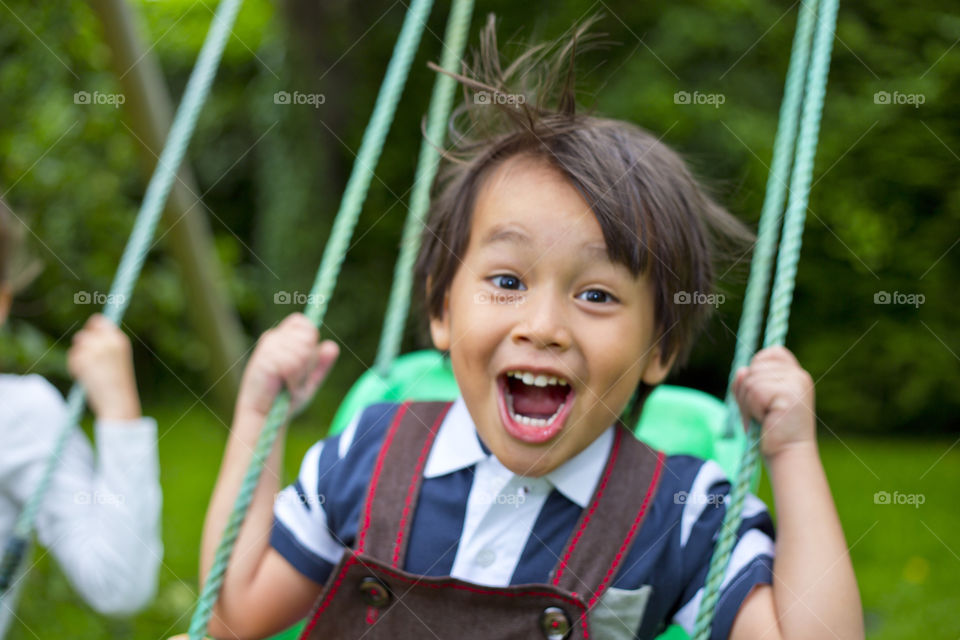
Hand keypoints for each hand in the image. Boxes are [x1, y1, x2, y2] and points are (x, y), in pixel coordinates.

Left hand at [67, 314, 141, 420]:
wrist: (117, 401)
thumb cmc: (119, 384)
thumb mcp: (118, 359)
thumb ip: (106, 345)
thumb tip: (88, 336)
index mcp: (119, 340)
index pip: (99, 322)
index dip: (92, 328)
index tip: (89, 337)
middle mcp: (107, 341)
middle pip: (85, 333)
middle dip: (83, 344)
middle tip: (87, 359)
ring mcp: (94, 349)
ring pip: (78, 344)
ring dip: (79, 356)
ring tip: (90, 371)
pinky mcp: (83, 359)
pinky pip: (73, 356)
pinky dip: (75, 366)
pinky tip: (86, 376)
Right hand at [237, 313, 338, 417]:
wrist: (266, 418)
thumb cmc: (285, 399)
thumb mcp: (309, 381)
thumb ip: (321, 365)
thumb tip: (332, 345)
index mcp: (281, 339)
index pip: (301, 322)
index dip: (310, 338)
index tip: (306, 361)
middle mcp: (272, 338)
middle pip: (308, 335)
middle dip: (309, 361)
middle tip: (296, 378)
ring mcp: (267, 348)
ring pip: (303, 350)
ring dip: (301, 373)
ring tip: (289, 383)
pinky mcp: (263, 360)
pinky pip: (292, 363)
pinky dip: (294, 379)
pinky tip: (285, 386)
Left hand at [732, 345, 815, 459]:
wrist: (788, 455)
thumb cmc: (771, 430)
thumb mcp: (754, 401)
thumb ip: (746, 382)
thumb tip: (742, 371)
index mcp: (795, 374)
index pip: (770, 353)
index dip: (756, 370)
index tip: (762, 395)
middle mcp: (798, 375)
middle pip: (754, 368)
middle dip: (747, 393)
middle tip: (761, 413)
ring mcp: (795, 383)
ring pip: (751, 380)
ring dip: (749, 404)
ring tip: (764, 418)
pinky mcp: (788, 393)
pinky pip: (755, 392)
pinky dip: (753, 409)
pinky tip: (766, 420)